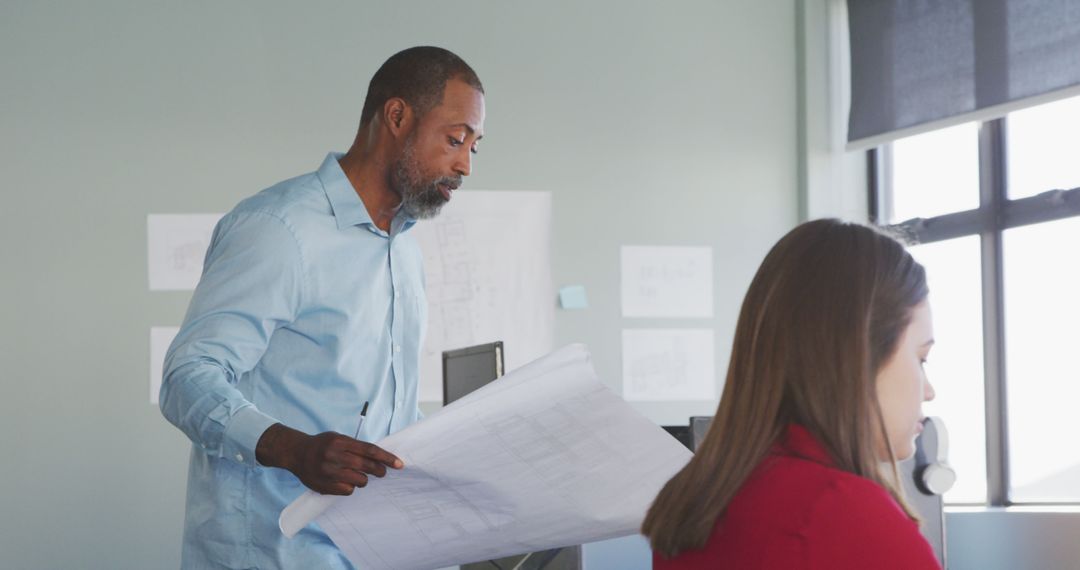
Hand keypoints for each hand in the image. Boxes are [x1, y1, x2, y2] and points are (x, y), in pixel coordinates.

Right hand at [256, 423, 403, 494]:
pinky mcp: (324, 486)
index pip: (370, 450)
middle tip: (382, 472)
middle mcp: (334, 456)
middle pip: (366, 466)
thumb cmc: (323, 444)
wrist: (296, 453)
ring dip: (364, 479)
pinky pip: (348, 491)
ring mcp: (328, 472)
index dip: (387, 458)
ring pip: (359, 480)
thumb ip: (356, 446)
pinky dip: (351, 487)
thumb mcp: (339, 438)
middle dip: (379, 470)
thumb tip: (380, 457)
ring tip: (359, 475)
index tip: (399, 464)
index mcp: (340, 442)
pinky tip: (346, 482)